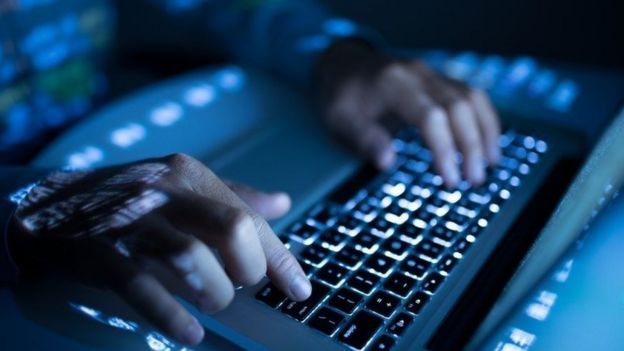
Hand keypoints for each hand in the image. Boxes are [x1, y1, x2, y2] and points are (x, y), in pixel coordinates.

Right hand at [8, 154, 309, 345]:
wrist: (48, 205)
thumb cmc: (130, 199)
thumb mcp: (181, 185)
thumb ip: (233, 195)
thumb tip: (282, 202)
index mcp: (189, 175)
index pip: (249, 218)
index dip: (281, 258)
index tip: (300, 290)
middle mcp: (164, 191)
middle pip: (231, 228)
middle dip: (250, 269)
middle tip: (243, 288)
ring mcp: (131, 220)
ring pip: (190, 256)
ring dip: (214, 290)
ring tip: (215, 304)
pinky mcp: (98, 251)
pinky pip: (139, 285)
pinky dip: (169, 313)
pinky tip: (189, 333)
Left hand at [317, 40, 500, 186]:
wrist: (342, 65)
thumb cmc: (340, 96)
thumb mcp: (340, 119)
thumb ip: (364, 139)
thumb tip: (387, 162)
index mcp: (394, 83)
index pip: (432, 116)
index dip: (445, 149)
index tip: (450, 179)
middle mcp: (419, 74)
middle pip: (459, 107)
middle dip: (472, 145)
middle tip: (474, 180)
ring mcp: (431, 73)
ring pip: (472, 98)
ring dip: (485, 132)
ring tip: (489, 165)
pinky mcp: (438, 79)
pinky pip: (471, 95)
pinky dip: (484, 119)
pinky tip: (487, 142)